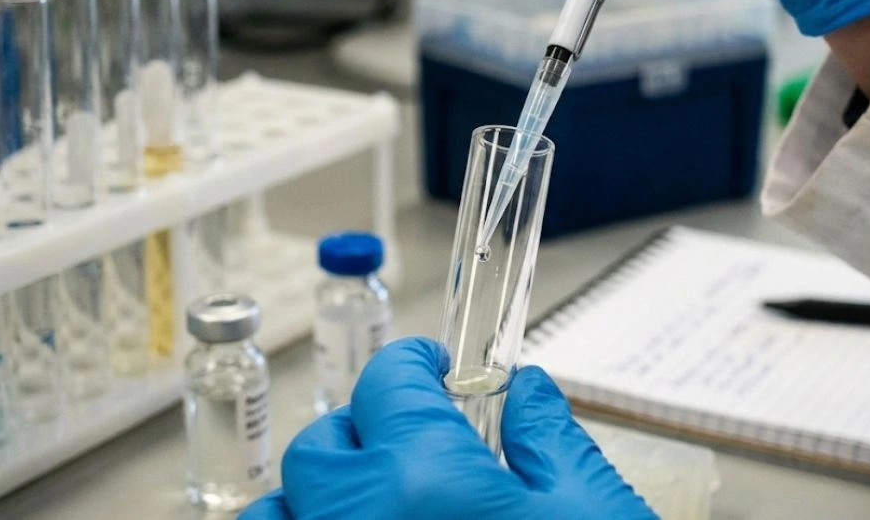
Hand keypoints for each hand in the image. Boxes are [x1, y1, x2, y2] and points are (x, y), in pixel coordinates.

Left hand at [239, 338, 654, 519]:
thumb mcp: (592, 518)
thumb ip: (551, 441)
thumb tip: (528, 391)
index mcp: (426, 480)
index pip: (389, 384)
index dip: (411, 365)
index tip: (427, 368)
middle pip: (322, 447)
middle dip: (364, 428)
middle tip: (408, 440)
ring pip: (276, 515)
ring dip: (315, 496)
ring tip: (369, 504)